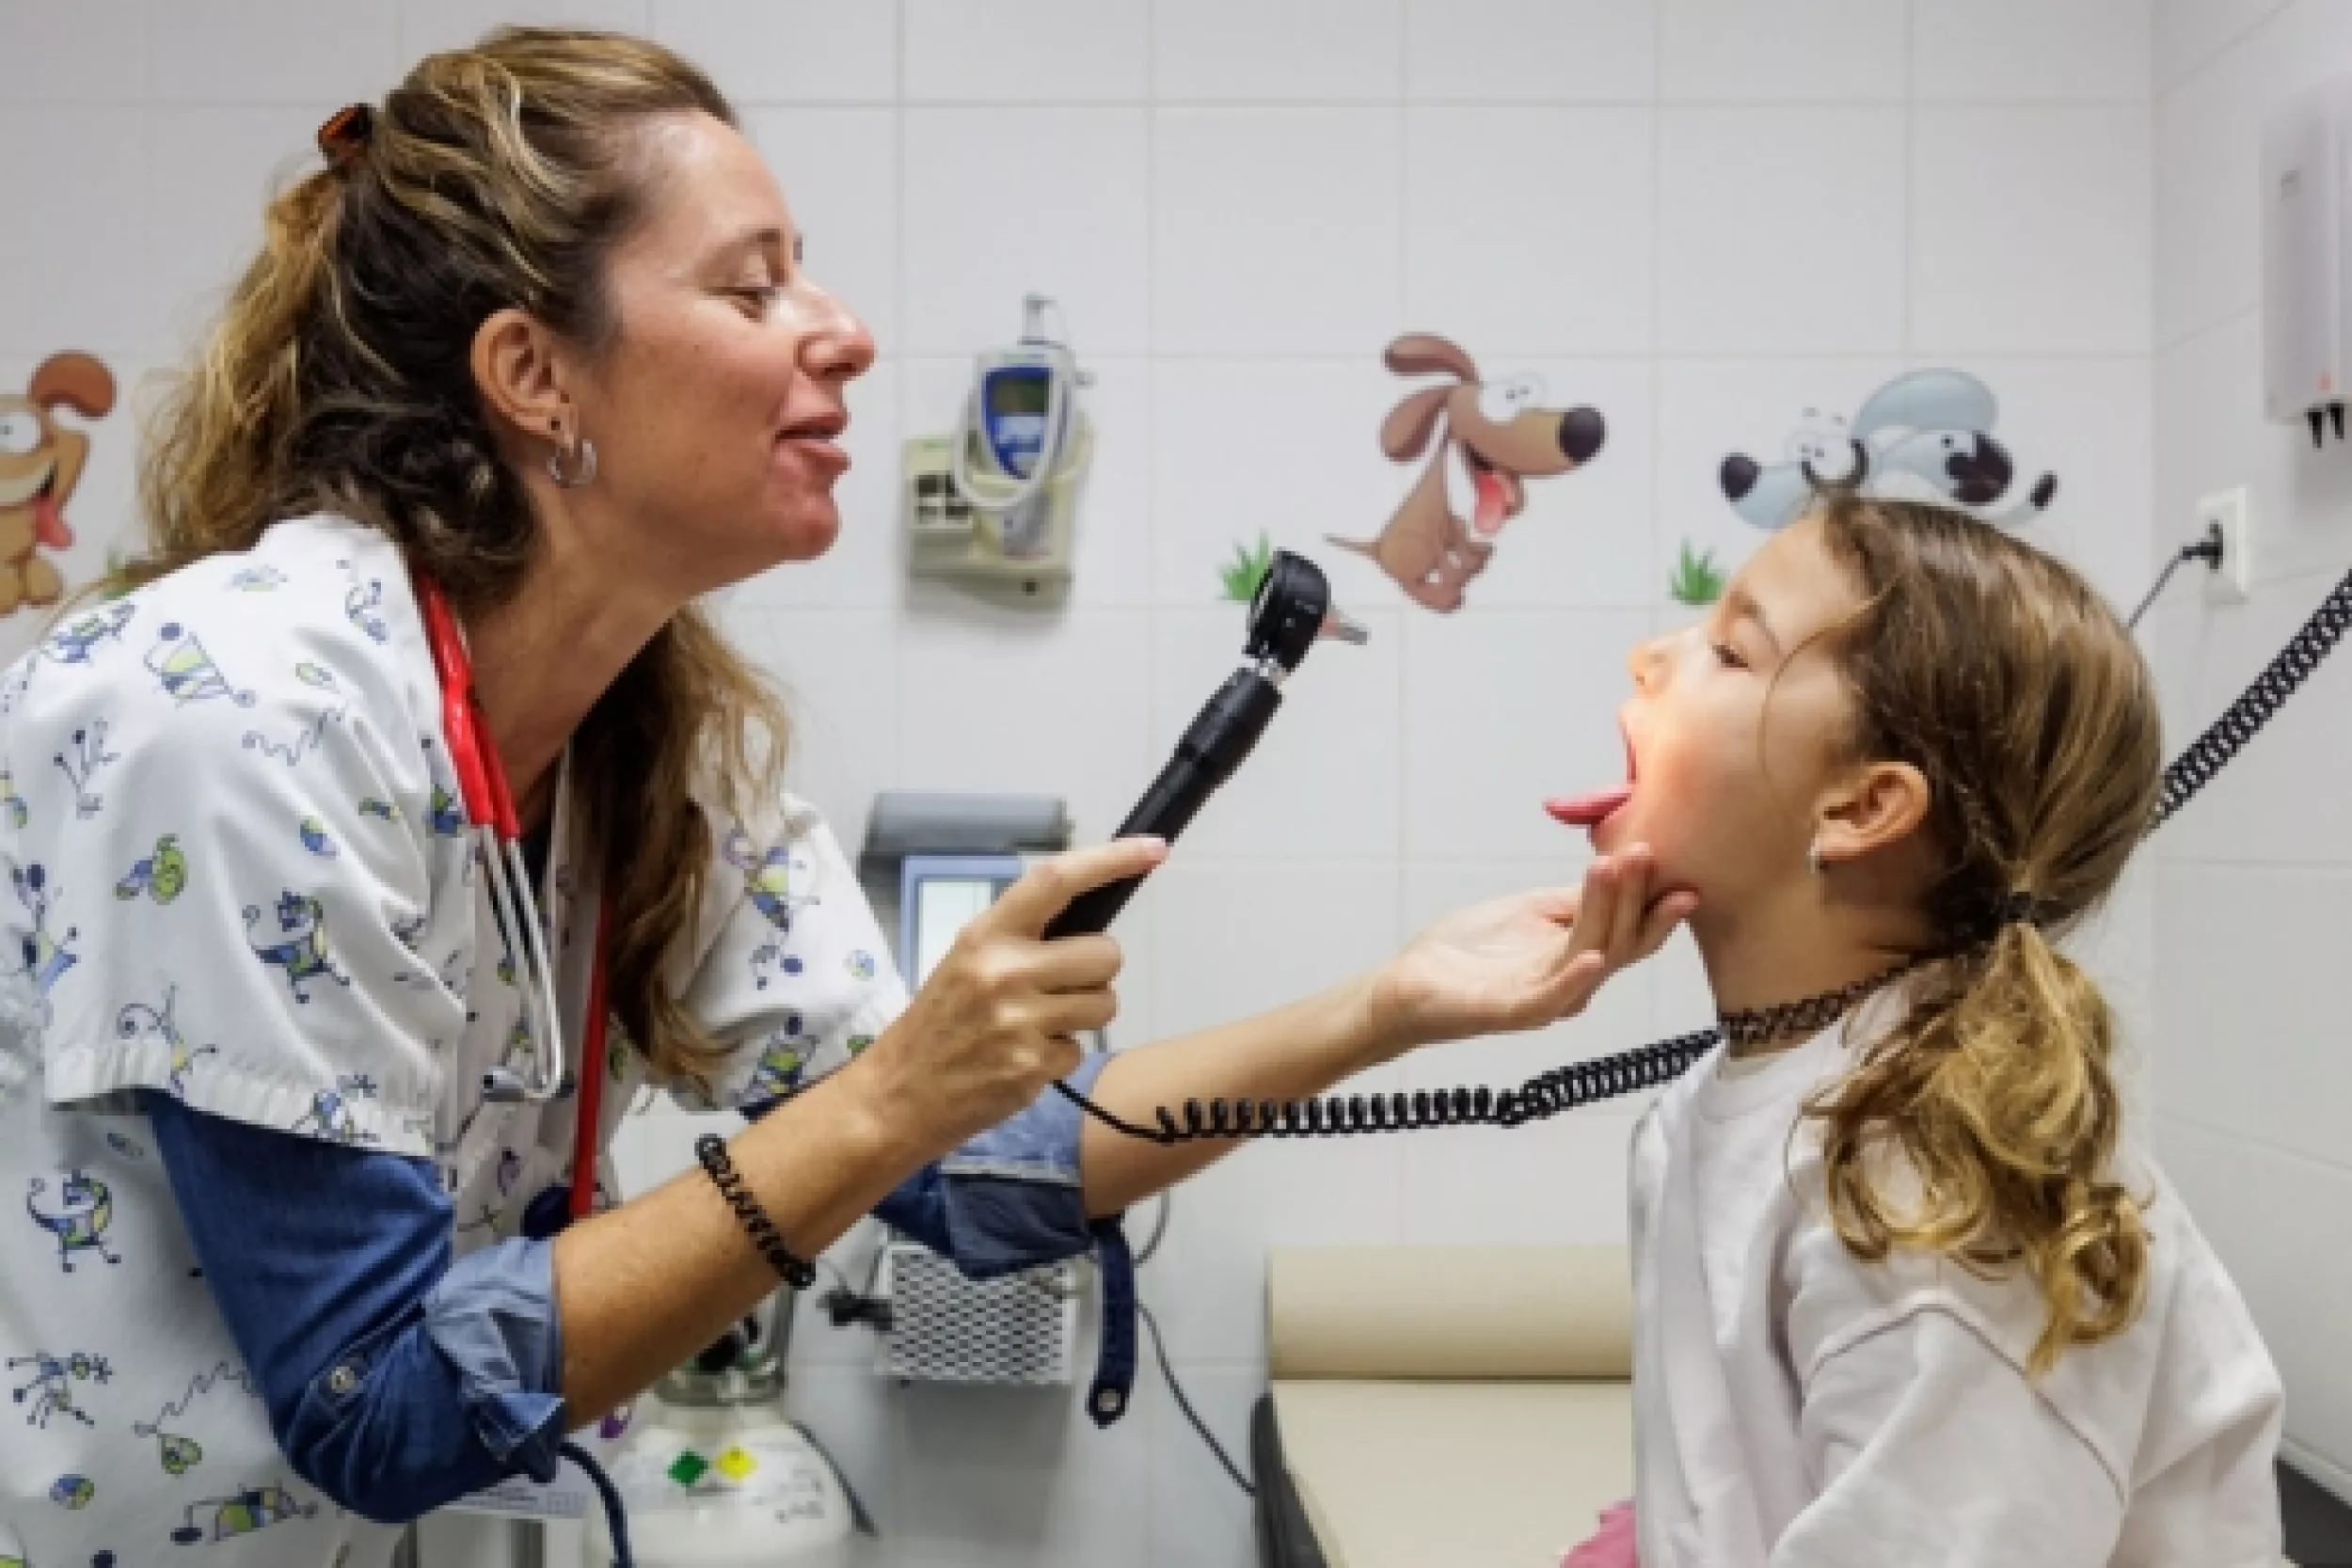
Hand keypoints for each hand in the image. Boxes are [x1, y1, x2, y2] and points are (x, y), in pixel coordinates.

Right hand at [848, 837, 1165, 1154]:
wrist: (896, 1095)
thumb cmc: (936, 1026)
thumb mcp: (964, 962)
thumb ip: (1020, 940)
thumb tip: (1087, 924)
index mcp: (987, 936)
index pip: (1057, 881)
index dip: (1111, 859)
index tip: (1152, 848)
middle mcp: (1005, 972)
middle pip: (1105, 953)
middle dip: (1096, 972)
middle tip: (1060, 987)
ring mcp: (1020, 1021)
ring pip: (1104, 1003)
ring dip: (1083, 1015)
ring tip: (1035, 1026)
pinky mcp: (1031, 1066)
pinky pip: (1080, 1049)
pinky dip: (1059, 1056)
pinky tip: (1021, 1058)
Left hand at [1366, 845, 1694, 1056]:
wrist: (1408, 984)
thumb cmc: (1466, 951)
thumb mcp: (1529, 910)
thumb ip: (1576, 899)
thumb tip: (1620, 867)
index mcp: (1578, 956)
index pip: (1628, 926)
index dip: (1651, 895)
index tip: (1665, 856)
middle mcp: (1572, 980)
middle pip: (1620, 939)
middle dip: (1635, 895)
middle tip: (1643, 852)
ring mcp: (1545, 998)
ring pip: (1592, 956)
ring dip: (1608, 913)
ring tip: (1613, 871)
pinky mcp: (1512, 1013)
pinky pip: (1552, 998)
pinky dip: (1575, 978)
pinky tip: (1592, 956)